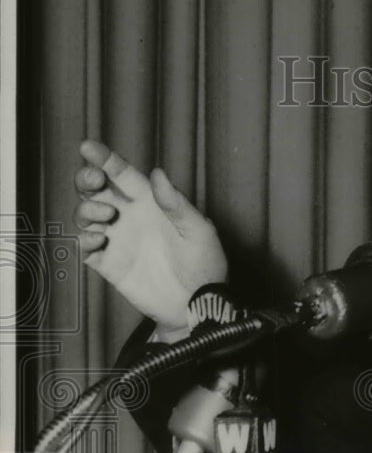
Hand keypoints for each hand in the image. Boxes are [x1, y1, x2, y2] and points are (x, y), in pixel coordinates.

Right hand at [73, 140, 227, 337]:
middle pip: (97, 190)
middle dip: (87, 179)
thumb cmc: (205, 265)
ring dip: (87, 208)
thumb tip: (158, 173)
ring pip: (86, 214)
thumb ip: (177, 204)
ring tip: (106, 215)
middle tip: (95, 181)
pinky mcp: (109, 263)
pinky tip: (100, 239)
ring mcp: (118, 240)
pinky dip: (85, 238)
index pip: (123, 175)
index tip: (88, 147)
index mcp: (152, 204)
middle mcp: (131, 218)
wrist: (197, 305)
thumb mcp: (199, 231)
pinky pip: (85, 246)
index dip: (105, 159)